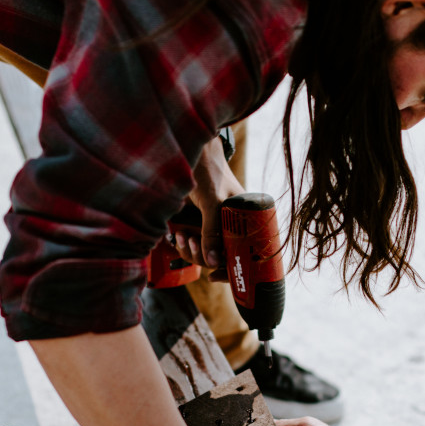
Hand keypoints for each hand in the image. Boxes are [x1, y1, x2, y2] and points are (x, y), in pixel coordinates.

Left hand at [183, 136, 243, 274]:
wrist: (192, 149)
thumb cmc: (209, 168)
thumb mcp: (212, 200)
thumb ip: (213, 230)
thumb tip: (213, 261)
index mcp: (248, 221)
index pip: (246, 256)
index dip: (232, 270)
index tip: (215, 276)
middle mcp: (234, 226)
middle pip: (222, 258)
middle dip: (203, 257)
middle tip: (190, 242)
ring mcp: (217, 226)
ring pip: (207, 254)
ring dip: (190, 250)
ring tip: (180, 235)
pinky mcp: (201, 225)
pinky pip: (195, 245)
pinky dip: (184, 244)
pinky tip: (176, 235)